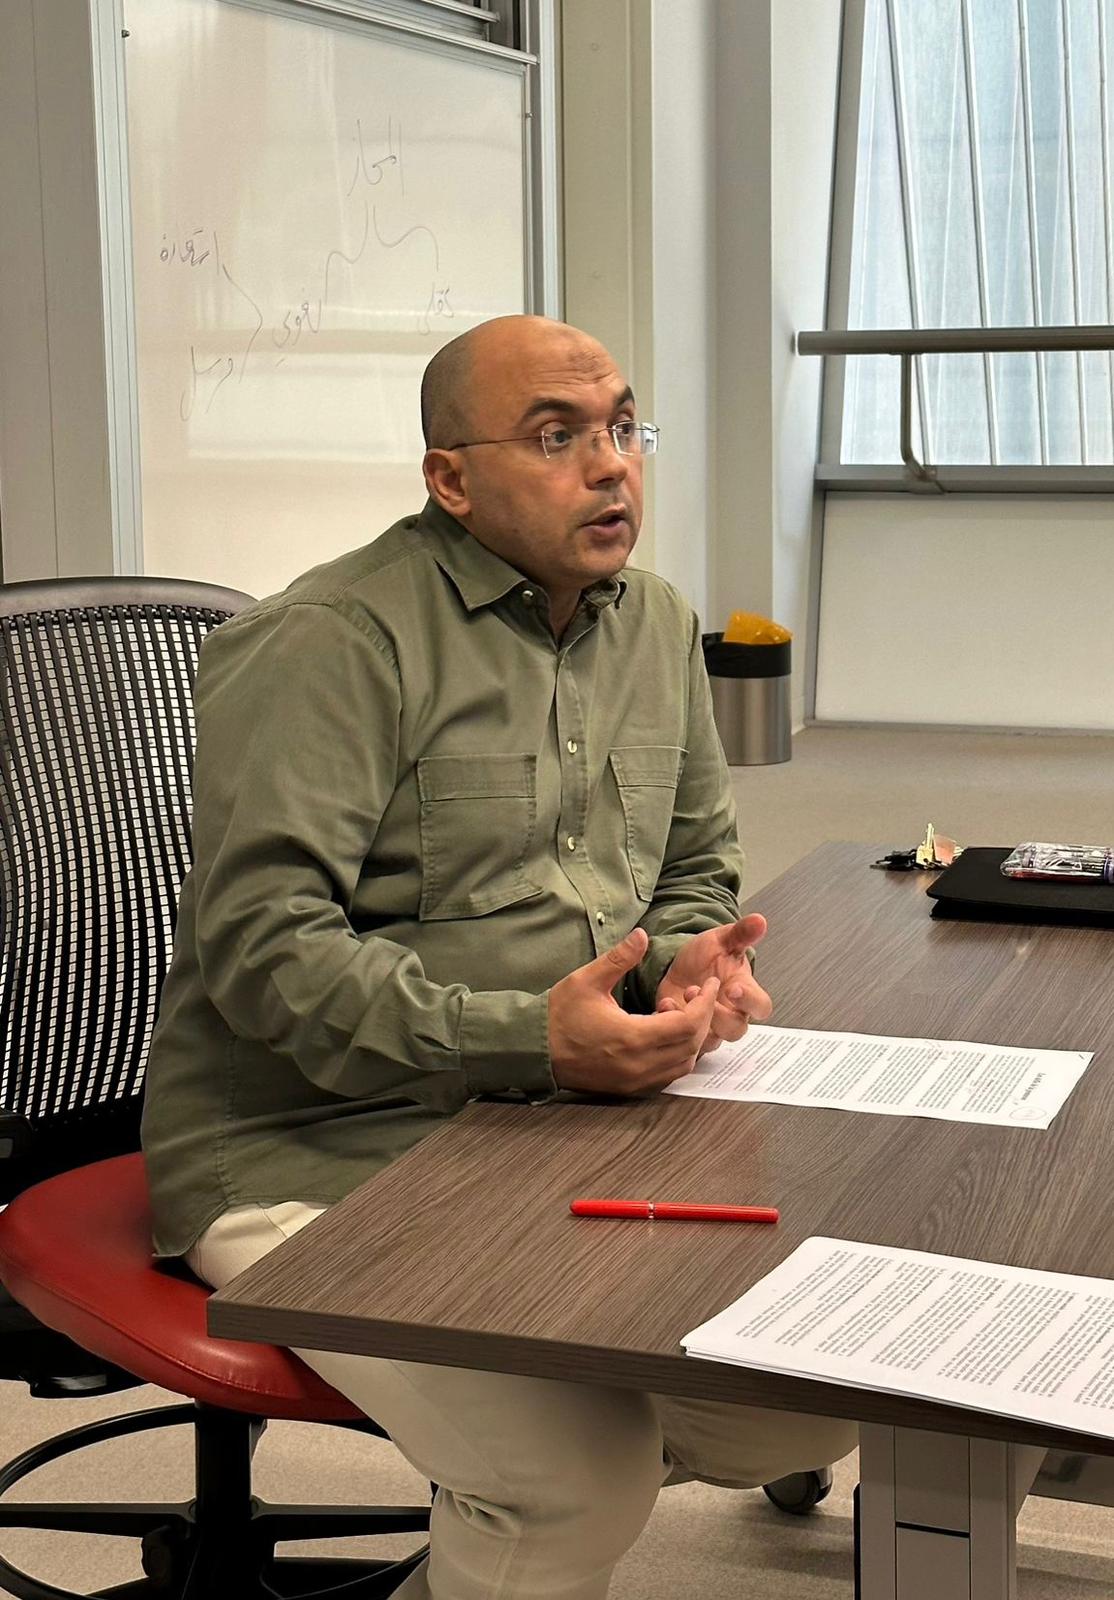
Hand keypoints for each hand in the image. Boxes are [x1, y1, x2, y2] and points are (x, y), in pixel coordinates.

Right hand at [548, 928, 719, 1095]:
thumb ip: (619, 958)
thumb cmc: (558, 1015)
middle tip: (693, 994)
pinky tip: (662, 1033)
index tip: (708, 985)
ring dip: (689, 1039)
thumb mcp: (587, 979)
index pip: (687, 1024)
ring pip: (683, 1064)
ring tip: (671, 1011)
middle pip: (691, 1045)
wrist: (533, 1050)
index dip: (704, 1003)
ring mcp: (634, 1081)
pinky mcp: (629, 1089)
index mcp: (632, 1037)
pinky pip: (667, 1076)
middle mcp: (638, 1065)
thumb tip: (642, 935)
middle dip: (700, 1018)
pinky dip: (676, 1055)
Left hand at [655, 914, 771, 1056]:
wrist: (682, 967)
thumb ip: (741, 933)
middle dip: (715, 1014)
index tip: (733, 988)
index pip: (760, 1006)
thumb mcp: (722, 940)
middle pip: (735, 1029)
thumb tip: (759, 920)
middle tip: (696, 990)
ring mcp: (710, 1028)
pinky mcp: (688, 1036)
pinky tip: (664, 1005)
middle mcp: (731, 1014)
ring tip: (677, 998)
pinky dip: (672, 1027)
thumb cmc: (707, 956)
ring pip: (710, 1041)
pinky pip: (684, 1043)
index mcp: (745, 992)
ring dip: (692, 1022)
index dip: (749, 1001)